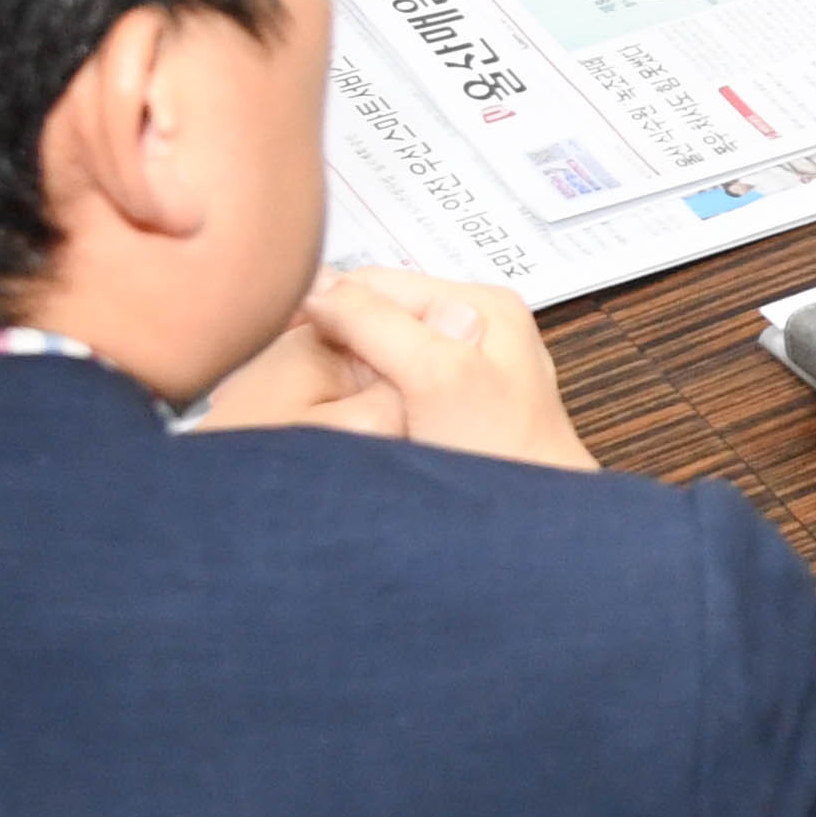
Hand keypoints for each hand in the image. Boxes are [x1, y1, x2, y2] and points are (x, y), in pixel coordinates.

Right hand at [196, 267, 596, 472]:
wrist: (537, 534)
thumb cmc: (508, 459)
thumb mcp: (437, 376)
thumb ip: (379, 324)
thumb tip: (316, 286)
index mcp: (481, 304)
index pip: (377, 282)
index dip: (323, 304)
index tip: (278, 334)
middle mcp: (475, 332)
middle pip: (378, 317)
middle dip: (333, 341)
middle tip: (289, 370)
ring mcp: (464, 374)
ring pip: (380, 356)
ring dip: (347, 374)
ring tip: (316, 399)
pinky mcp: (449, 415)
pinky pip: (390, 392)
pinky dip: (364, 403)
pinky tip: (348, 424)